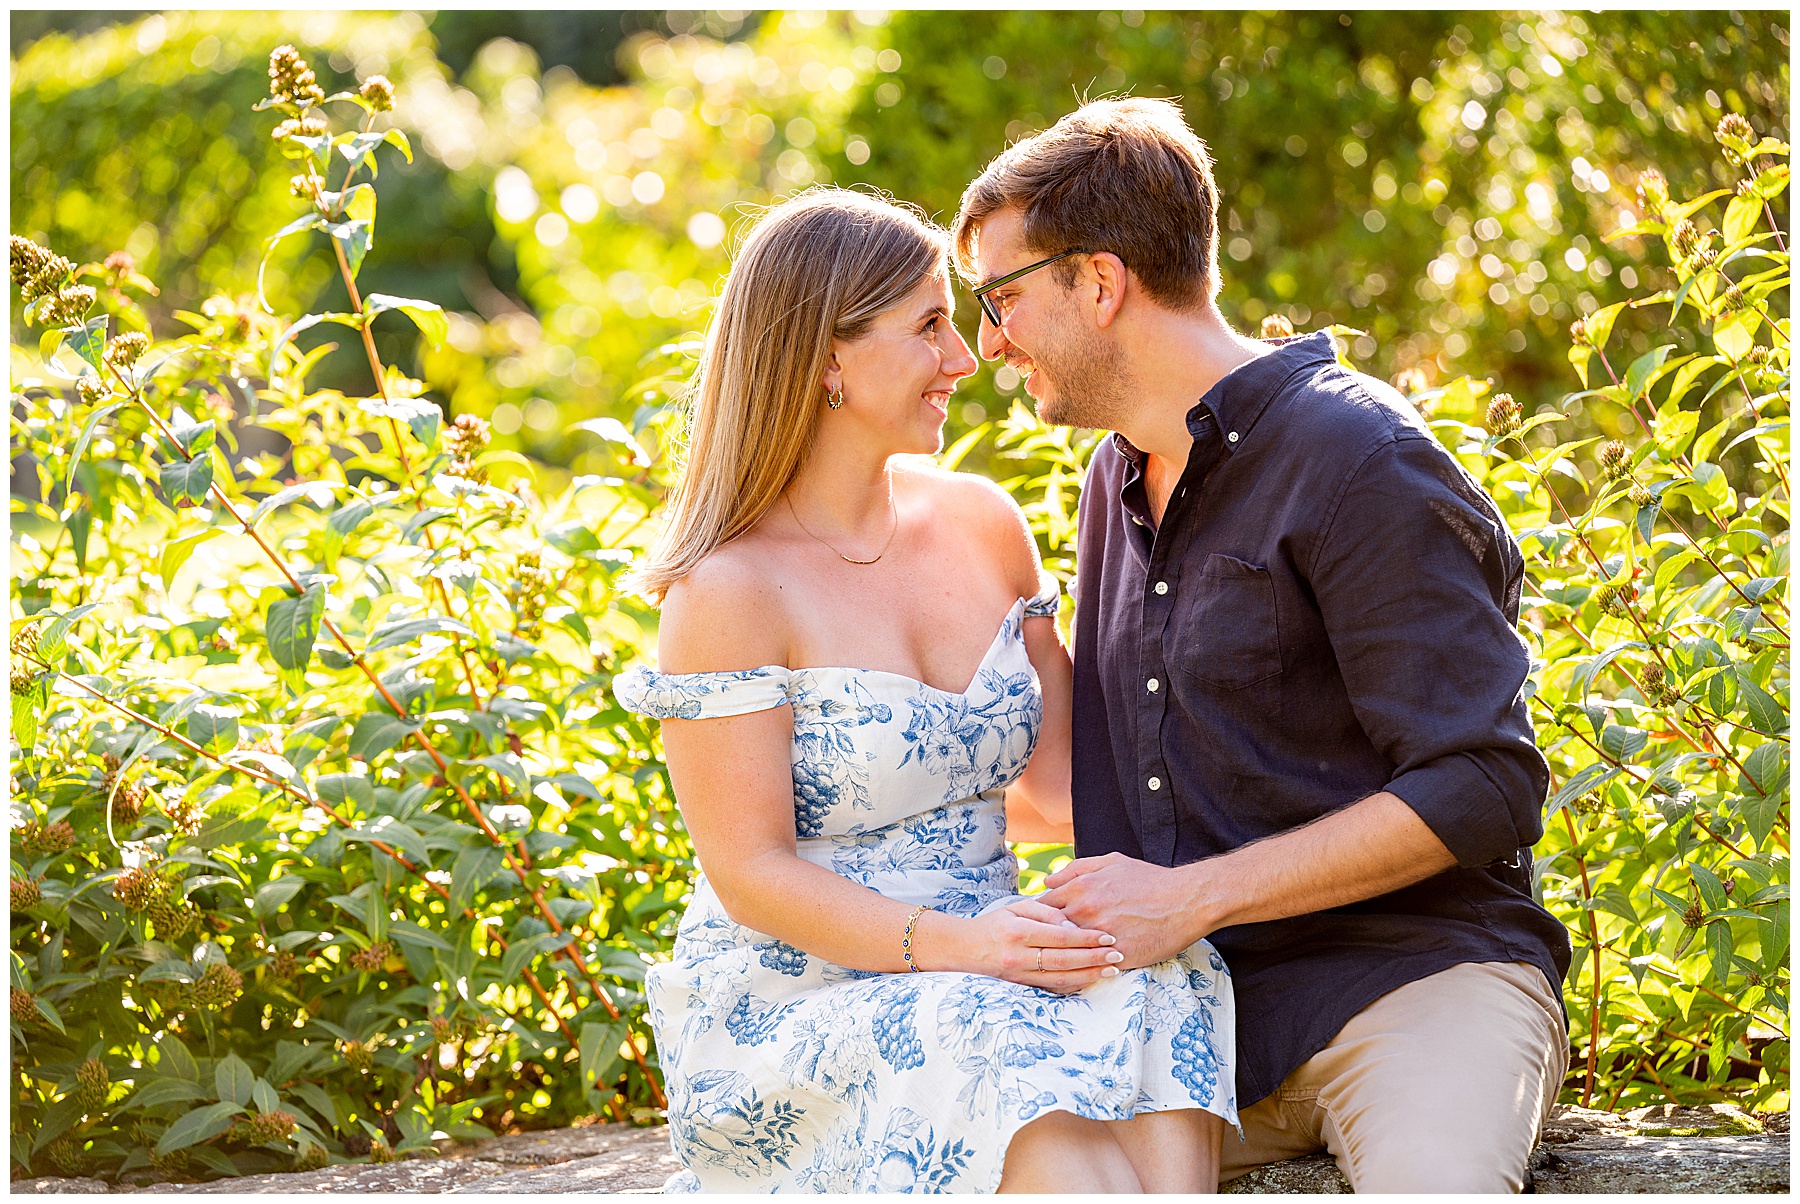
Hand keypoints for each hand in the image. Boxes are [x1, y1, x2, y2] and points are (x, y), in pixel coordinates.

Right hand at [939, 898, 1122, 993]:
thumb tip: (1073, 926)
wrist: (965, 949)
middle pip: (1064, 959)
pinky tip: (1092, 979)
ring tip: (1111, 969)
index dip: (1087, 937)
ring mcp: (1019, 974)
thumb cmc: (996, 923)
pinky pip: (1053, 987)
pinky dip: (1075, 984)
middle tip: (1118, 954)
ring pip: (1061, 978)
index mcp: (1018, 931)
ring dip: (1089, 974)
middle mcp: (1018, 955)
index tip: (1108, 935)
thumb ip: (1046, 912)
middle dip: (1094, 958)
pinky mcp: (1021, 987)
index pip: (1060, 936)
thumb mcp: (1017, 907)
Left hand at [1040, 852, 1206, 968]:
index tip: (1041, 925)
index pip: (1041, 908)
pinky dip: (1084, 970)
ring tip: (1061, 960)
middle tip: (1045, 945)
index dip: (1039, 918)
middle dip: (1045, 938)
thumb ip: (1076, 869)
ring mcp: (1099, 937)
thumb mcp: (1111, 863)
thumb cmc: (1149, 880)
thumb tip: (1048, 882)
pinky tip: (1083, 971)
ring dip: (1063, 957)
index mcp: (1080, 889)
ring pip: (1067, 953)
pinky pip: (1090, 969)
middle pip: (1048, 932)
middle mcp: (1085, 912)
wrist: (1185, 902)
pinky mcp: (1116, 958)